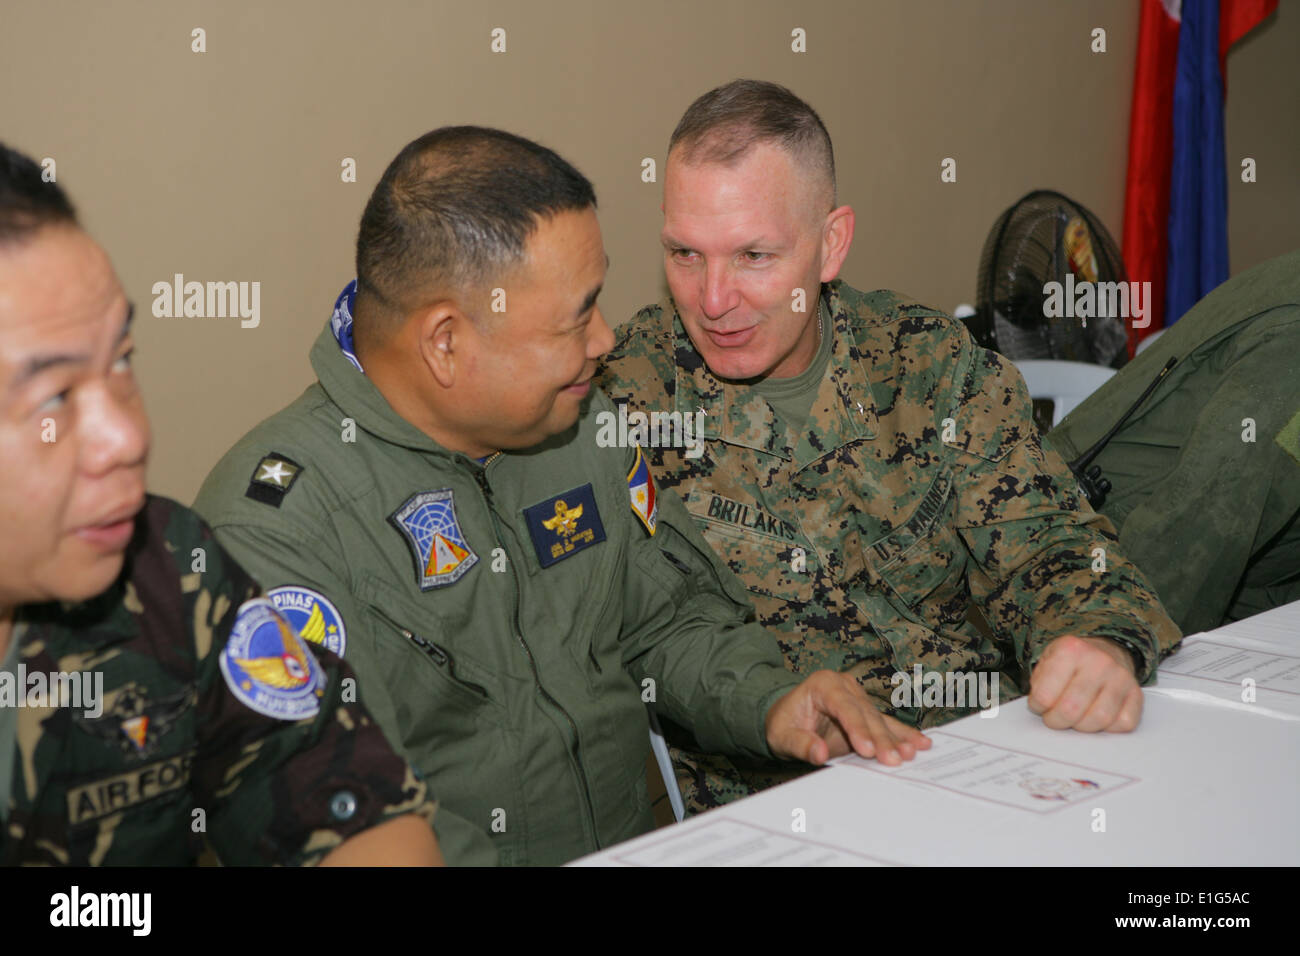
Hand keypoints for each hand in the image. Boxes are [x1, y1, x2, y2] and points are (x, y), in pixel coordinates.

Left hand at [765, 670, 931, 765]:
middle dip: (881, 739)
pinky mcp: (867, 712)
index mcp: (823, 684)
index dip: (857, 728)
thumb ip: (800, 744)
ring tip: (913, 752)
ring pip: (879, 720)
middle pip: (866, 715)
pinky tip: (920, 743)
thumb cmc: (784, 724)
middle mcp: (844, 686)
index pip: (843, 707)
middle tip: (894, 760)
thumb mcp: (783, 736)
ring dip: (897, 738)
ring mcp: (858, 697)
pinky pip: (886, 724)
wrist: (787, 717)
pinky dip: (902, 735)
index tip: (867, 750)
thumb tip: (818, 753)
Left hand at [1027, 635, 1142, 731]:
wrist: (1105, 650)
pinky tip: (1096, 715)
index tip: (1039, 704)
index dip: (1038, 706)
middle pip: (1071, 710)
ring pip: (1098, 720)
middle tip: (1054, 717)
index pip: (1045, 695)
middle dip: (1057, 721)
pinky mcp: (1136, 693)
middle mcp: (1099, 661)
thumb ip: (1038, 683)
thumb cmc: (1072, 661)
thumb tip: (1039, 710)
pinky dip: (1108, 727)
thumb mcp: (1047, 660)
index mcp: (1071, 650)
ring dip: (1082, 726)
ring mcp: (1120, 677)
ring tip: (1075, 717)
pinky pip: (1123, 724)